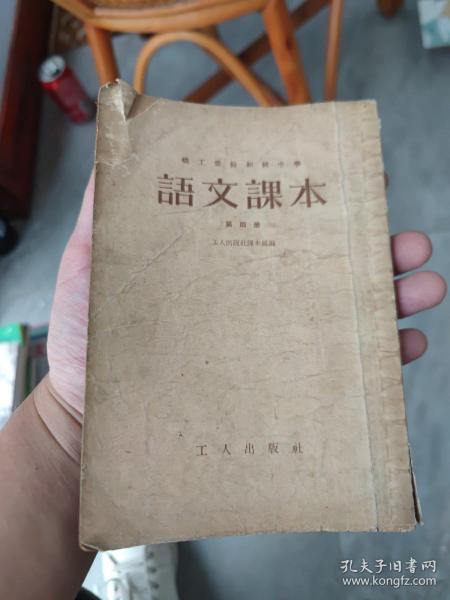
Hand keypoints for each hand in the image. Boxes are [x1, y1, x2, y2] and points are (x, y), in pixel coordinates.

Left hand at [47, 177, 446, 435]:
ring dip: (393, 296)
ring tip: (424, 285)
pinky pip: (342, 375)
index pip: (280, 220)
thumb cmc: (91, 347)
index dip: (321, 196)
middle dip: (376, 246)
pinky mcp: (278, 391)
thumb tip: (121, 147)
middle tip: (407, 240)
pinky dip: (382, 360)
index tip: (357, 175)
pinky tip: (406, 346)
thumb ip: (107, 212)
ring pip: (346, 314)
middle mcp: (254, 298)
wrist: (94, 422)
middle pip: (326, 263)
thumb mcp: (93, 267)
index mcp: (224, 262)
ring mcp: (269, 344)